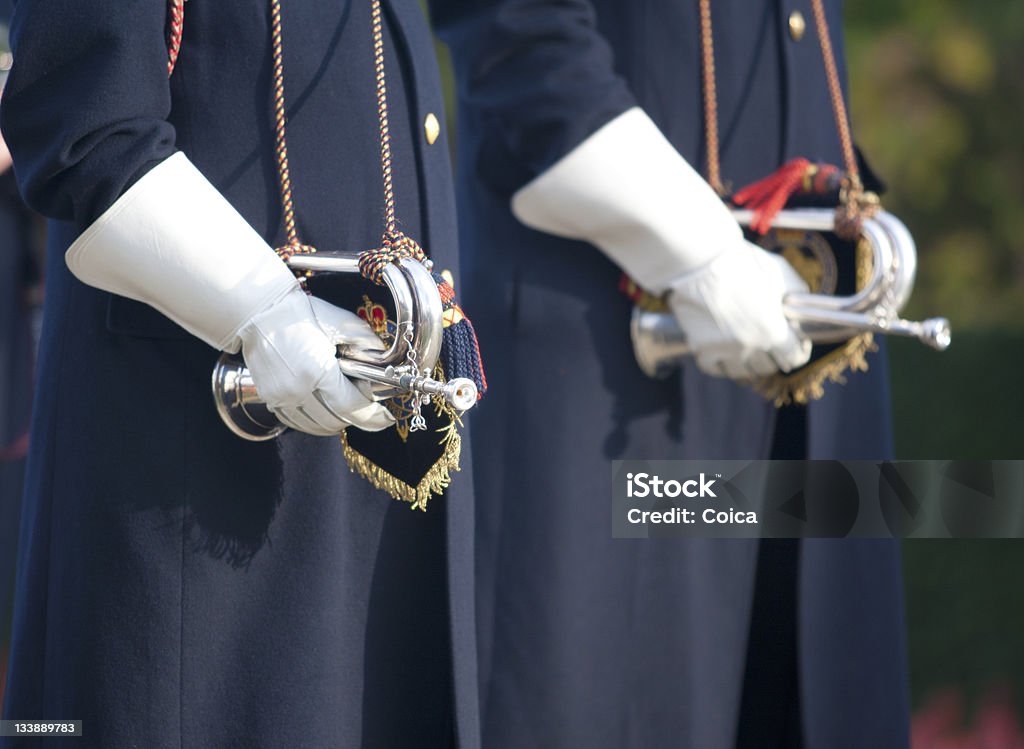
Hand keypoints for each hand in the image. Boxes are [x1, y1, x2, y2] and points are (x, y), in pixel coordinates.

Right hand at [238, 289, 394, 434]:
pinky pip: (298, 421)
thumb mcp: (342, 323)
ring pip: (316, 425)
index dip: (372, 417)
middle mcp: (296, 390)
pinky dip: (314, 419)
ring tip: (345, 403)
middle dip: (356, 416)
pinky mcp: (269, 398)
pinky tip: (323, 406)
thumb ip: (367, 343)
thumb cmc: (300, 313)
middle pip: (335, 420)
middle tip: (365, 402)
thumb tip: (385, 361)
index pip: (351, 407)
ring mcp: (280, 397)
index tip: (385, 418)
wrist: (259, 311)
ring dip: (336, 419)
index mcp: (316, 371)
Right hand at [668, 239, 811, 378]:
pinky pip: (713, 368)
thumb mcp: (782, 274)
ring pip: (741, 372)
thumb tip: (799, 313)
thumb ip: (796, 296)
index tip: (795, 344)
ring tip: (746, 350)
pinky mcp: (701, 347)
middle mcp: (751, 346)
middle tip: (769, 344)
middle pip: (768, 368)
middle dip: (773, 356)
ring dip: (747, 363)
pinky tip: (723, 352)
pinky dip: (720, 363)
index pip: (794, 358)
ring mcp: (724, 350)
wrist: (703, 260)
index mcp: (774, 330)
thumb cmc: (744, 263)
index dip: (798, 351)